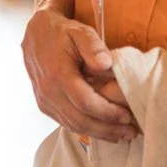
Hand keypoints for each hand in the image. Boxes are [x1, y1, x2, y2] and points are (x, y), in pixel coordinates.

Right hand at [21, 9, 136, 140]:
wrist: (36, 35)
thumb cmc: (62, 33)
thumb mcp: (79, 31)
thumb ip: (93, 46)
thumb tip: (106, 65)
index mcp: (57, 74)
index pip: (85, 102)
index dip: (107, 112)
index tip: (127, 116)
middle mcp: (48, 92)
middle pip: (80, 120)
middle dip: (107, 129)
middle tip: (130, 132)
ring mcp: (44, 101)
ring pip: (73, 125)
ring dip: (99, 134)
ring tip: (122, 135)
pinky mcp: (45, 105)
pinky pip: (66, 123)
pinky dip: (86, 130)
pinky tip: (104, 131)